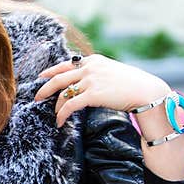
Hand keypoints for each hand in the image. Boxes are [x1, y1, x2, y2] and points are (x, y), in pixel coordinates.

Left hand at [33, 54, 170, 126]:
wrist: (147, 91)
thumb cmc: (134, 85)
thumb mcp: (113, 72)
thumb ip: (98, 74)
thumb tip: (88, 84)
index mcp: (94, 60)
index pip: (67, 64)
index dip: (52, 70)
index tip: (42, 76)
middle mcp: (89, 68)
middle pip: (59, 77)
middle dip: (45, 88)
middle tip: (36, 97)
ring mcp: (90, 80)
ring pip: (64, 93)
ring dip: (57, 106)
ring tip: (55, 115)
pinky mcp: (92, 94)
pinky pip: (70, 105)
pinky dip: (62, 115)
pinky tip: (60, 122)